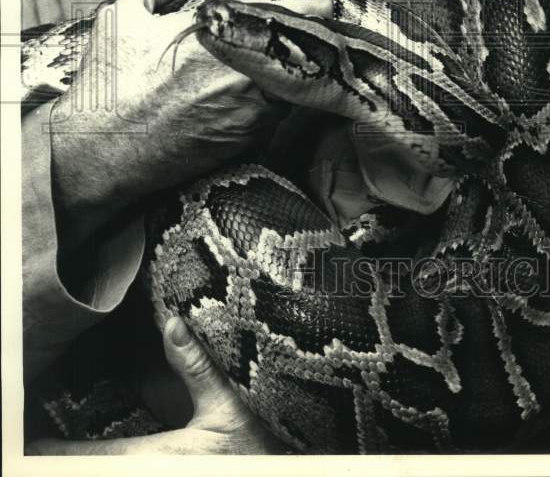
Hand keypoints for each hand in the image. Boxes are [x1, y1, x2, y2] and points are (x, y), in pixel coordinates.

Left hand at [25, 316, 285, 455]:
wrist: (289, 471)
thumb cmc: (260, 450)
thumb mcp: (231, 406)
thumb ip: (198, 365)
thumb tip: (172, 321)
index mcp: (151, 460)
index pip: (80, 461)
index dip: (44, 452)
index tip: (20, 437)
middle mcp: (144, 472)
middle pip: (83, 470)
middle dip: (54, 455)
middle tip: (28, 434)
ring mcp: (154, 474)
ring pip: (100, 470)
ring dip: (78, 458)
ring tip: (48, 443)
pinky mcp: (163, 468)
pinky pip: (115, 467)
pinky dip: (96, 460)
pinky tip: (90, 452)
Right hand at [49, 0, 330, 249]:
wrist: (103, 154)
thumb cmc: (112, 87)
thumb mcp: (119, 21)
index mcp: (222, 39)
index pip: (285, 15)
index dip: (310, 7)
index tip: (324, 3)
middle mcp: (247, 76)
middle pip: (301, 54)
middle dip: (309, 41)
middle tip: (317, 32)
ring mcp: (253, 113)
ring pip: (294, 87)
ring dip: (295, 74)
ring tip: (294, 63)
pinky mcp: (250, 142)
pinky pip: (278, 116)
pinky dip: (279, 103)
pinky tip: (268, 97)